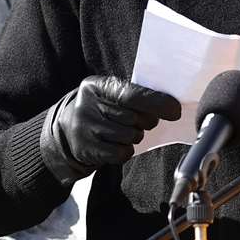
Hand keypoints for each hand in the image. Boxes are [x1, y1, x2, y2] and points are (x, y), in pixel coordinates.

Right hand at [39, 75, 181, 183]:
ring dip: (134, 137)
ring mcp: (84, 129)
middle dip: (145, 122)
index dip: (156, 103)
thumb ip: (133, 95)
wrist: (65, 131)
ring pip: (129, 137)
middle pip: (133, 118)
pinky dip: (125, 151)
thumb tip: (169, 107)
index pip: (131, 95)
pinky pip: (120, 153)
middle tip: (141, 122)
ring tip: (124, 132)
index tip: (175, 111)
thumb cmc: (99, 109)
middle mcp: (87, 106)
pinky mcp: (86, 149)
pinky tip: (116, 144)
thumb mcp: (109, 94)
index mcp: (96, 86)